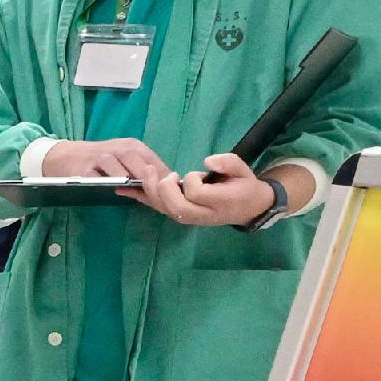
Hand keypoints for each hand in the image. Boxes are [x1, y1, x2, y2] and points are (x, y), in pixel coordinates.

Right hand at [49, 136, 174, 190]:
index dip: (164, 177)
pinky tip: (114, 191)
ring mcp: (100, 158)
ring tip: (140, 192)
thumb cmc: (100, 161)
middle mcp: (118, 148)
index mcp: (132, 146)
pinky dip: (107, 184)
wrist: (65, 156)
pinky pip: (97, 177)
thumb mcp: (123, 160)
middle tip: (161, 194)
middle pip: (137, 160)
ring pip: (118, 166)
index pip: (152, 160)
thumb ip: (143, 171)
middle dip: (150, 177)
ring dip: (129, 179)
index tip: (174, 192)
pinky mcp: (84, 170)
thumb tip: (169, 187)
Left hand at [145, 152, 282, 229]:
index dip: (192, 180)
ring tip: (149, 172)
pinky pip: (161, 210)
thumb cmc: (243, 186)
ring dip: (152, 192)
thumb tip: (207, 161)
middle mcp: (203, 214)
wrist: (248, 209)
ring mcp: (191, 218)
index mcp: (220, 202)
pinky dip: (145, 198)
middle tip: (170, 174)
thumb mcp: (243, 170)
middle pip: (177, 208)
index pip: (197, 194)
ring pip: (166, 211)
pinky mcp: (182, 217)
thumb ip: (228, 162)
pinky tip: (132, 187)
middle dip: (166, 189)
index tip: (200, 173)